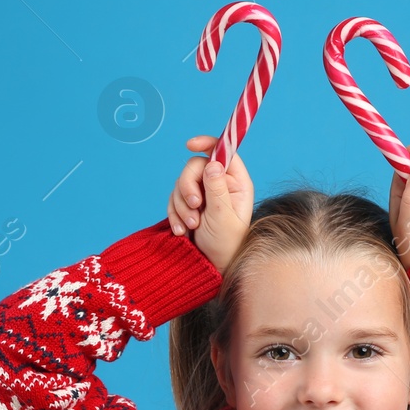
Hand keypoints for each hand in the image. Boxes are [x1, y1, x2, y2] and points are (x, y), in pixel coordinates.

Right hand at [169, 135, 252, 272]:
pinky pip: (173, 198)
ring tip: (192, 226)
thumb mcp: (223, 216)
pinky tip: (183, 230)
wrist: (213, 265)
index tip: (190, 145)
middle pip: (195, 167)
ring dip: (182, 206)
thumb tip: (213, 163)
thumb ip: (217, 189)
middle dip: (189, 186)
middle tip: (194, 206)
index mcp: (236, 183)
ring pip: (181, 183)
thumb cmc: (226, 244)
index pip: (224, 152)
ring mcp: (204, 194)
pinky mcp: (189, 204)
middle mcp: (220, 184)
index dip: (208, 144)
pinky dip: (174, 213)